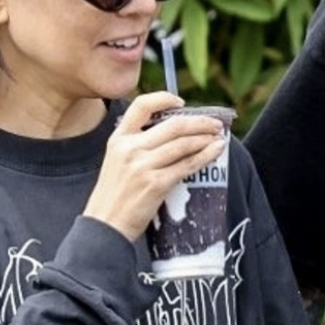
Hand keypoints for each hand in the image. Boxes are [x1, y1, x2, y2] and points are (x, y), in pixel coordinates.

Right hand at [84, 92, 225, 242]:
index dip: (164, 98)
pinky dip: (205, 156)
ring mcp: (143, 165)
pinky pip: (187, 165)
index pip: (141, 106)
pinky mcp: (156, 184)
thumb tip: (172, 135)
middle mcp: (130, 148)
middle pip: (173, 125)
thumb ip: (136, 146)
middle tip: (215, 124)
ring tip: (219, 137)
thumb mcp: (116, 162)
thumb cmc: (114, 197)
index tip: (182, 102)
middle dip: (199, 122)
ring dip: (206, 138)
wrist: (106, 226)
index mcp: (118, 138)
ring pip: (183, 144)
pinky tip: (216, 151)